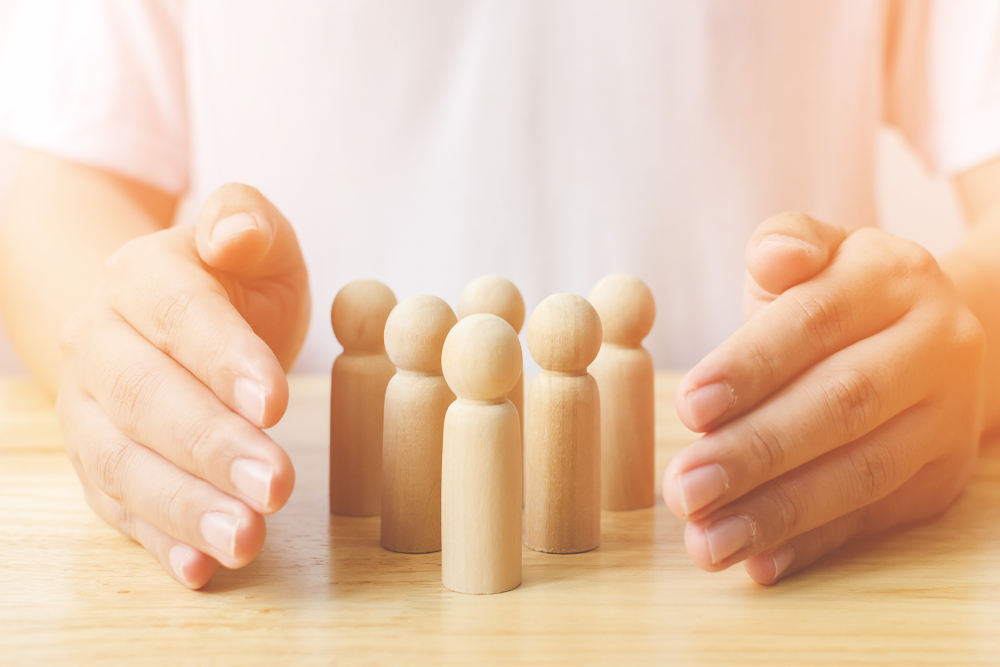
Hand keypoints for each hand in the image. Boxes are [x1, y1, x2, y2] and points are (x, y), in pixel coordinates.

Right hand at [56, 183, 309, 588]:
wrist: (165, 314)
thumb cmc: (232, 280)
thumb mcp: (257, 241)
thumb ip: (248, 222)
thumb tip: (232, 231)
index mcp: (142, 276)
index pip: (179, 316)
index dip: (223, 359)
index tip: (274, 402)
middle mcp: (100, 342)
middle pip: (147, 398)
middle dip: (212, 446)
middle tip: (277, 485)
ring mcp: (89, 408)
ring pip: (122, 462)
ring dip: (184, 506)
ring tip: (246, 539)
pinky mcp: (95, 461)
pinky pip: (117, 506)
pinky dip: (158, 540)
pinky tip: (201, 568)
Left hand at [663, 212, 985, 583]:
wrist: (937, 336)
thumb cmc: (842, 294)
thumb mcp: (816, 252)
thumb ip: (784, 246)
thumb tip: (773, 259)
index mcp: (892, 278)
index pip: (815, 322)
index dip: (751, 368)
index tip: (689, 409)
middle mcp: (935, 346)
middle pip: (841, 405)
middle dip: (756, 452)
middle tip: (685, 490)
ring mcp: (947, 419)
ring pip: (862, 473)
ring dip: (778, 514)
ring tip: (708, 541)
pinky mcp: (940, 480)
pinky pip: (875, 519)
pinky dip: (813, 545)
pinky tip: (759, 563)